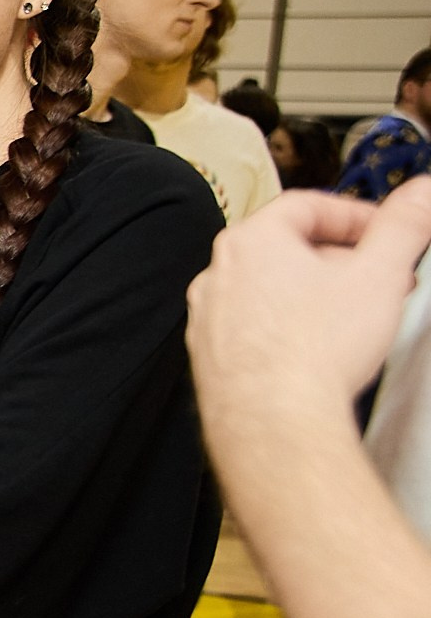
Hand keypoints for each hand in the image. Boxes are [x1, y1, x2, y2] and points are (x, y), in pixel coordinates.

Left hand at [188, 182, 430, 454]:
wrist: (275, 423)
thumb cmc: (315, 352)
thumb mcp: (380, 274)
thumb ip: (405, 225)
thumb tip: (423, 193)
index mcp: (249, 241)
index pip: (307, 206)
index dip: (356, 215)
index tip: (386, 231)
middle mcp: (217, 275)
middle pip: (288, 249)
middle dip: (344, 258)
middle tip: (384, 276)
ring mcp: (208, 318)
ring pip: (271, 290)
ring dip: (318, 294)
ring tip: (358, 315)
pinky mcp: (211, 358)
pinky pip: (256, 328)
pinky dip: (290, 328)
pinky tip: (320, 349)